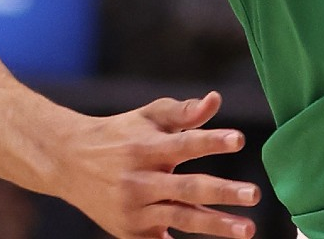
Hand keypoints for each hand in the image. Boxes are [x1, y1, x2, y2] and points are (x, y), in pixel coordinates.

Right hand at [52, 92, 259, 238]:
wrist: (69, 163)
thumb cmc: (119, 135)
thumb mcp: (147, 117)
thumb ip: (183, 111)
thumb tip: (215, 100)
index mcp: (147, 148)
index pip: (185, 143)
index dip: (212, 141)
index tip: (239, 140)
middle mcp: (140, 180)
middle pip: (188, 188)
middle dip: (223, 192)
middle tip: (254, 193)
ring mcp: (135, 210)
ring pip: (181, 218)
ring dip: (216, 225)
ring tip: (247, 228)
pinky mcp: (131, 232)